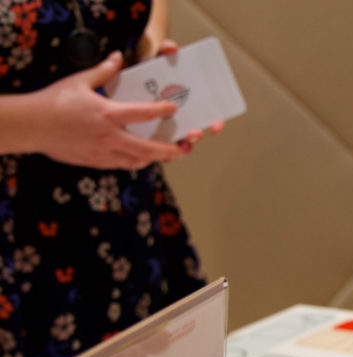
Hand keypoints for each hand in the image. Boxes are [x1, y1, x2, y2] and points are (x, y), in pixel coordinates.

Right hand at [32, 51, 184, 168]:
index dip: (161, 111)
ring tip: (165, 155)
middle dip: (169, 151)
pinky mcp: (94, 162)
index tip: (174, 109)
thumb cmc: (55, 102)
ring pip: (136, 161)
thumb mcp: (79, 81)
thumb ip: (103, 72)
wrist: (31, 126)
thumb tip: (118, 57)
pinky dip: (133, 162)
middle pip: (148, 149)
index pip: (142, 114)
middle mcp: (109, 137)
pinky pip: (120, 165)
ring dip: (153, 159)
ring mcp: (102, 152)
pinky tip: (139, 158)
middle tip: (183, 149)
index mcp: (108, 114)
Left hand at [148, 39, 226, 151]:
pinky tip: (160, 151)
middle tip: (195, 133)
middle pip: (196, 131)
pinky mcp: (150, 132)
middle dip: (198, 135)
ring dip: (182, 145)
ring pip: (179, 141)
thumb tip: (171, 48)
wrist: (128, 73)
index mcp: (190, 101)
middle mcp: (182, 117)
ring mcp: (167, 126)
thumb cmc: (149, 67)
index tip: (217, 123)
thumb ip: (165, 50)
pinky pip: (158, 146)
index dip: (216, 122)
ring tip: (180, 142)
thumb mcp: (157, 57)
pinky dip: (160, 150)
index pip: (210, 116)